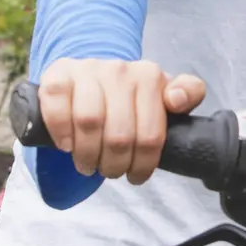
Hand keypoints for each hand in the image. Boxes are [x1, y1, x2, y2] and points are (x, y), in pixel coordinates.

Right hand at [36, 58, 207, 184]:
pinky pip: (57, 108)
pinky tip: (67, 145)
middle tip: (110, 171)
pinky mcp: (58, 76)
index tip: (136, 175)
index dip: (143, 165)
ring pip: (89, 123)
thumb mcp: (163, 96)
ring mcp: (87, 70)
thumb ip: (188, 93)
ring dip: (87, 155)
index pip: (151, 136)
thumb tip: (176, 99)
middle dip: (114, 165)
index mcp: (150, 76)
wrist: (92, 78)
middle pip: (119, 136)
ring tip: (89, 164)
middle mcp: (120, 69)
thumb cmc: (131, 97)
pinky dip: (62, 133)